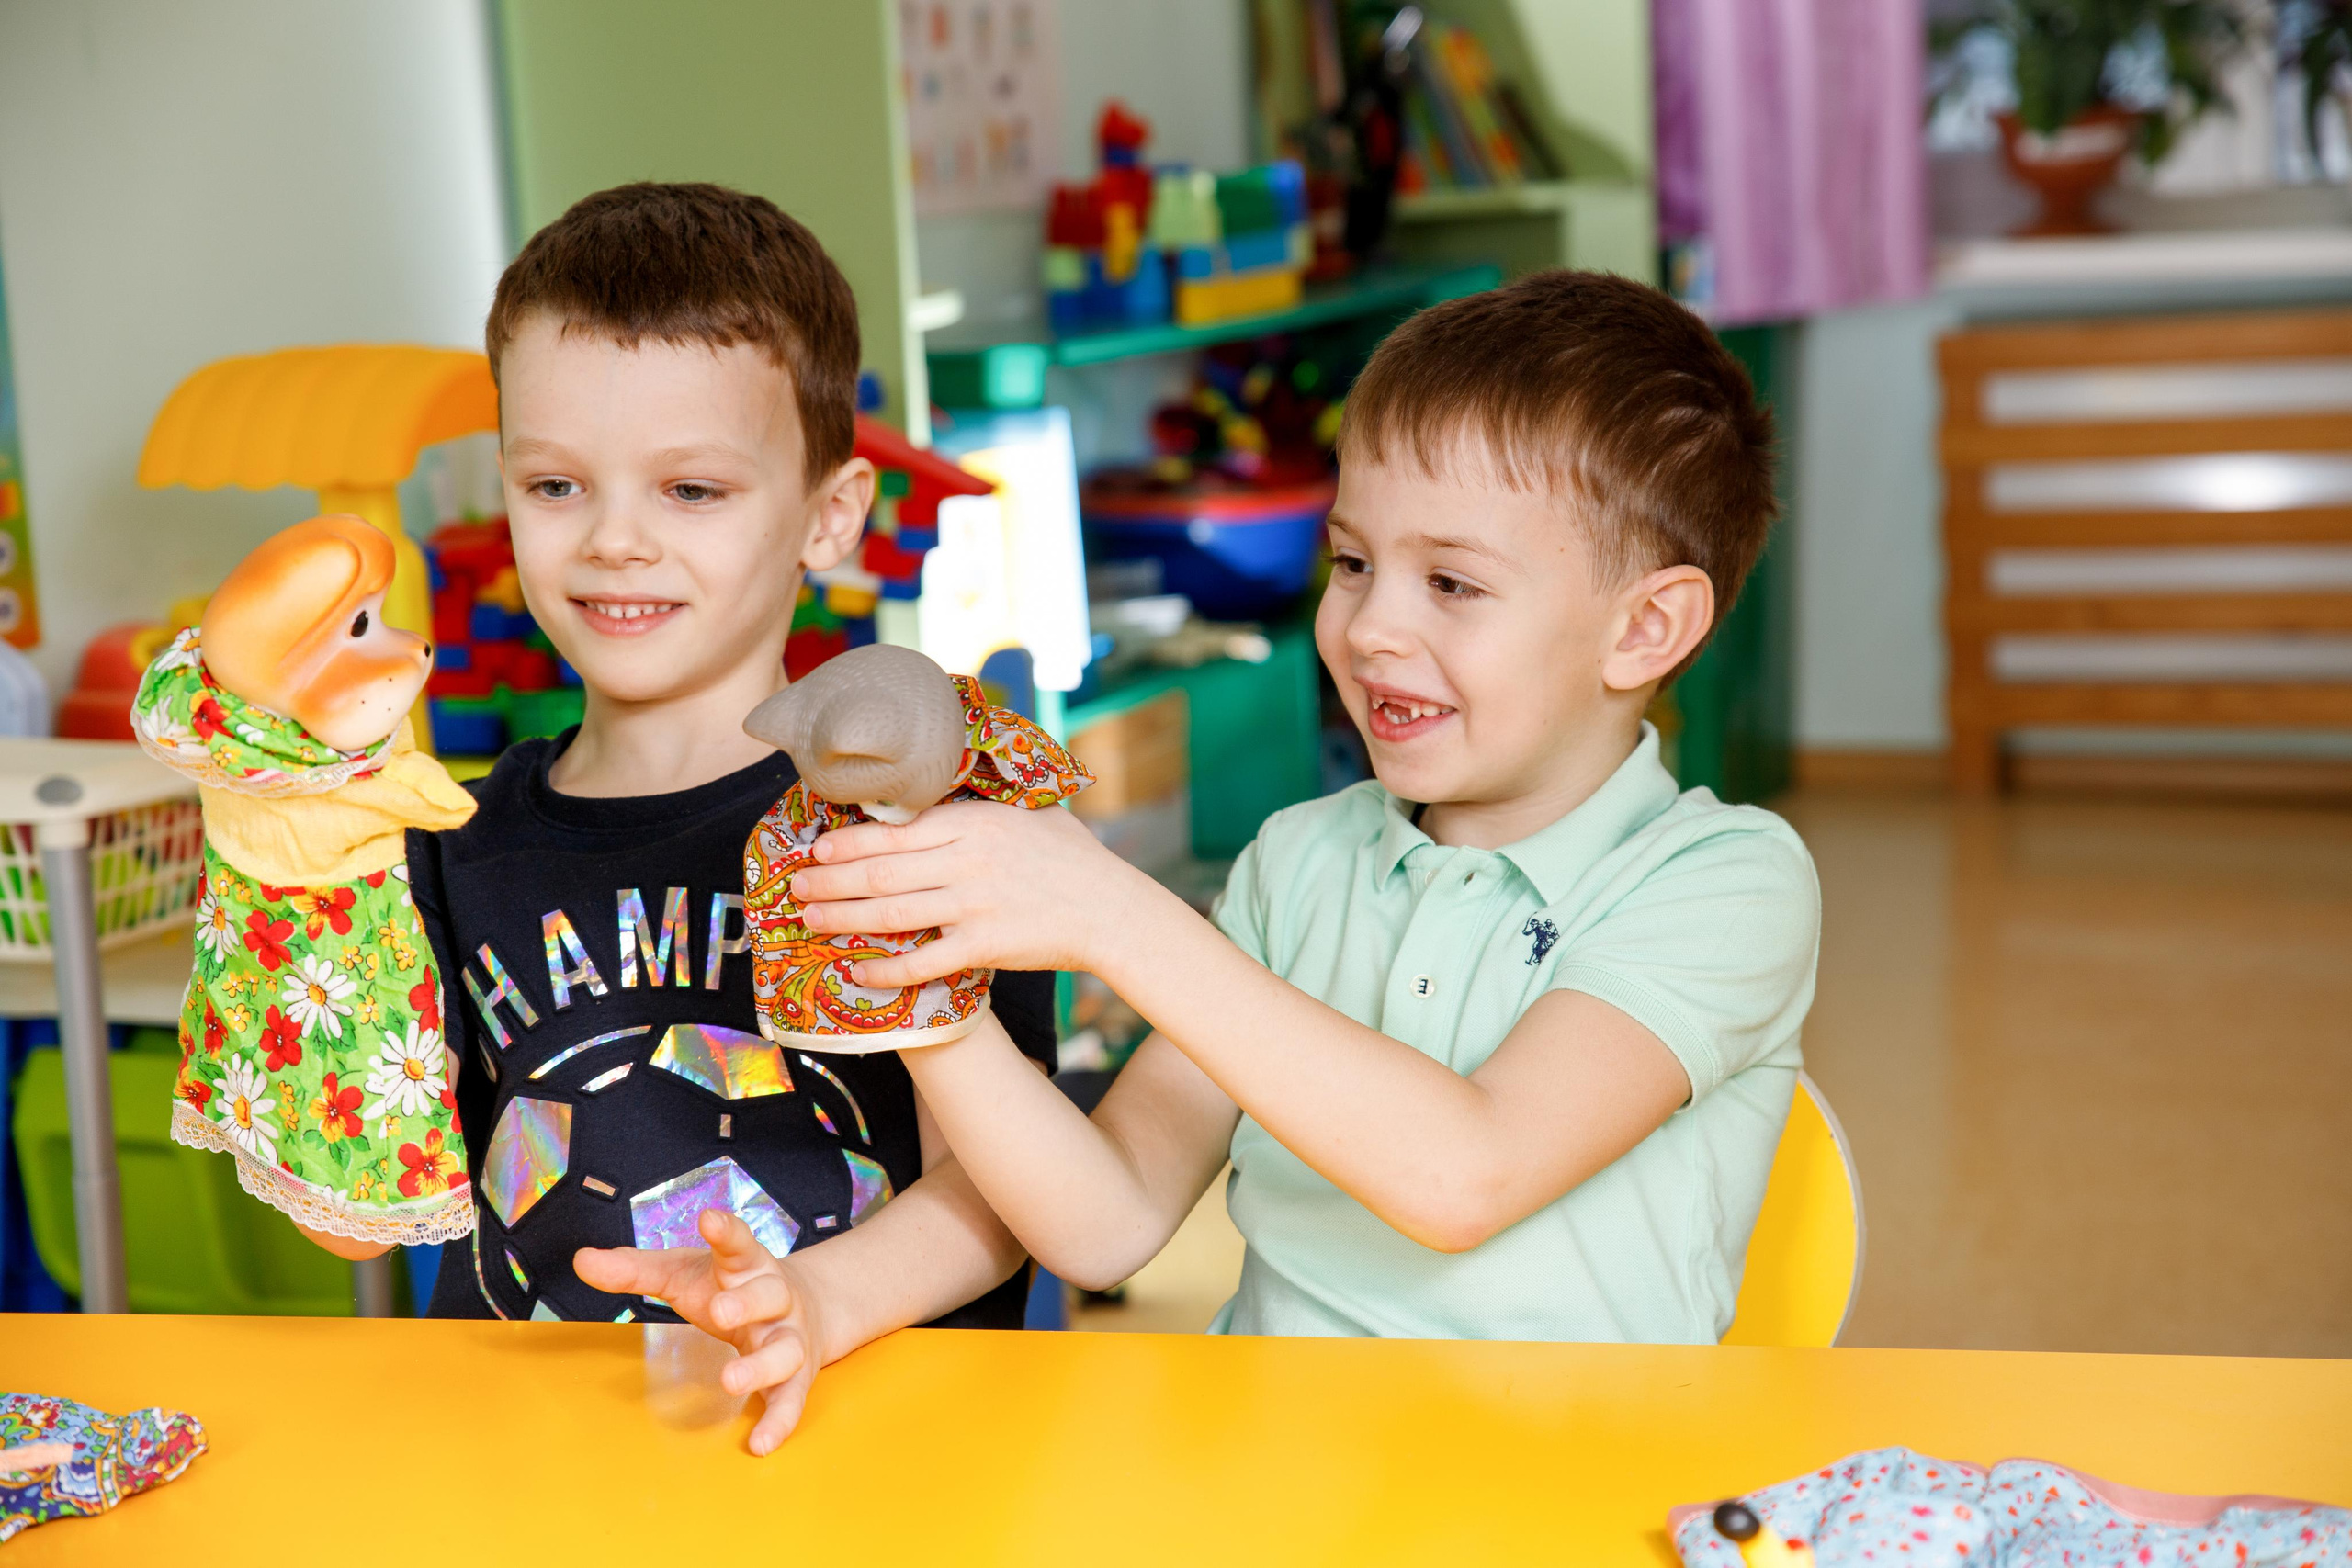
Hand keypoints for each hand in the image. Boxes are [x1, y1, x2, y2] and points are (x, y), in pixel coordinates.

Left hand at [575, 1208, 827, 1453]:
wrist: (807, 1307)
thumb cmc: (733, 1288)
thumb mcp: (684, 1273)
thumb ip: (635, 1269)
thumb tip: (582, 1261)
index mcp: (747, 1267)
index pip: (739, 1243)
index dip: (726, 1231)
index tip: (710, 1219)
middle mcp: (776, 1299)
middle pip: (769, 1295)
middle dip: (746, 1303)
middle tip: (719, 1313)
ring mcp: (790, 1337)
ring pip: (785, 1350)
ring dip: (761, 1366)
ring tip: (732, 1381)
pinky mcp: (797, 1376)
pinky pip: (792, 1400)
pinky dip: (780, 1421)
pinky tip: (760, 1442)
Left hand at [792, 800, 1148, 986]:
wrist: (1112, 909)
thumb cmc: (1073, 858)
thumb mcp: (1031, 811)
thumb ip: (985, 803)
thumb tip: (947, 786)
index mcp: (976, 823)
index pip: (898, 831)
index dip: (850, 842)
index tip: (817, 849)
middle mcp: (969, 861)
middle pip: (882, 871)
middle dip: (831, 880)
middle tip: (796, 887)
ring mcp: (975, 905)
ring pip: (891, 913)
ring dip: (843, 918)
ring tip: (810, 919)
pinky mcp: (986, 946)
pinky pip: (923, 961)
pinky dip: (886, 969)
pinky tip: (858, 972)